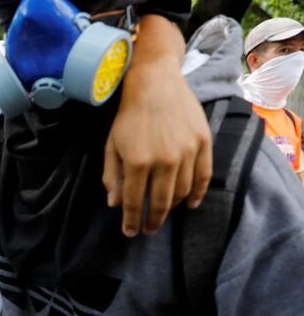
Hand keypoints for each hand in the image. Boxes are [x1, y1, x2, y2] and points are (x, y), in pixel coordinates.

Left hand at [104, 30, 211, 236]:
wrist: (155, 83)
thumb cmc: (129, 116)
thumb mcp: (112, 145)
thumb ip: (112, 176)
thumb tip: (115, 204)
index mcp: (137, 161)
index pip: (134, 201)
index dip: (131, 220)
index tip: (130, 232)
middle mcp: (164, 160)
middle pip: (161, 202)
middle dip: (152, 220)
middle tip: (147, 229)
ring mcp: (186, 152)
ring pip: (182, 193)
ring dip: (173, 208)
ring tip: (163, 213)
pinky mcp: (203, 143)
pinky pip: (204, 177)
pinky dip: (198, 194)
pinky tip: (190, 204)